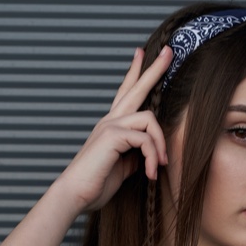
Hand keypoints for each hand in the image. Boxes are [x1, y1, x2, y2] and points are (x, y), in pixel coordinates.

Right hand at [56, 45, 172, 212]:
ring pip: (149, 119)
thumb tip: (149, 153)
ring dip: (160, 145)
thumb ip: (134, 155)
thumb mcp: (122, 167)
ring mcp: (110, 125)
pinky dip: (152, 156)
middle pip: (135, 88)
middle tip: (170, 51)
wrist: (76, 195)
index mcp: (111, 126)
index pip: (125, 94)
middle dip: (155, 69)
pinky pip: (145, 139)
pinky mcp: (113, 136)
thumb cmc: (96, 184)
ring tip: (160, 166)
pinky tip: (151, 173)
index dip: (134, 73)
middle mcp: (110, 121)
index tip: (141, 54)